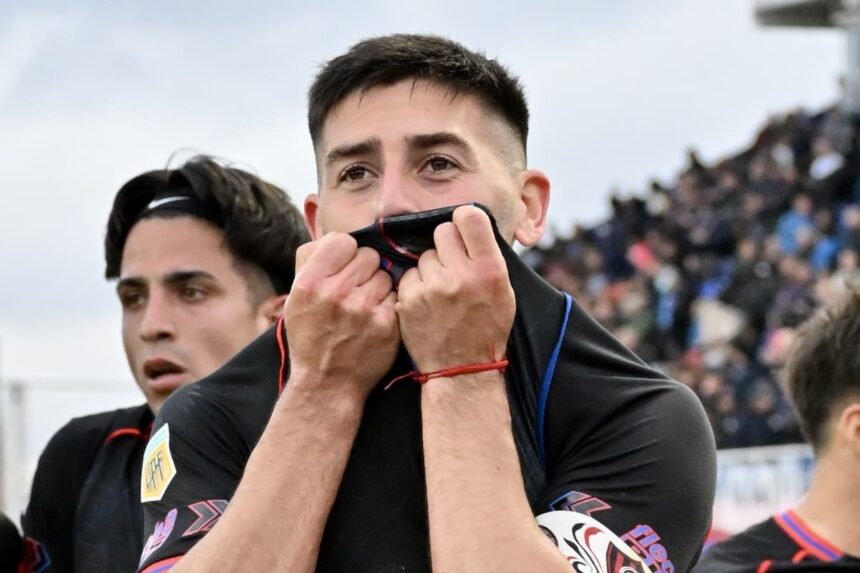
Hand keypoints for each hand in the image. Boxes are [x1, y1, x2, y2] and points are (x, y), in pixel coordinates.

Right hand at [284, 233, 398, 401]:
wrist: (327, 383)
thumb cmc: (311, 336)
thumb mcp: (295, 298)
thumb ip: (312, 262)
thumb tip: (337, 238)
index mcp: (310, 283)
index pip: (342, 241)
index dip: (346, 252)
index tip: (344, 267)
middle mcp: (336, 293)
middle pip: (368, 256)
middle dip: (365, 269)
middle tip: (357, 288)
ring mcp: (364, 309)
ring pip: (385, 275)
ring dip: (378, 286)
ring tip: (365, 305)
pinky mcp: (387, 324)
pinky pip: (396, 296)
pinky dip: (389, 305)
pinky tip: (376, 318)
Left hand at [396, 205, 514, 373]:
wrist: (462, 369)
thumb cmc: (486, 329)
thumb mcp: (504, 291)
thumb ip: (487, 258)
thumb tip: (470, 226)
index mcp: (489, 270)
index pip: (469, 217)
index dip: (464, 220)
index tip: (463, 228)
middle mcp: (461, 275)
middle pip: (443, 231)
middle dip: (447, 244)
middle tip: (452, 264)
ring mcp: (432, 287)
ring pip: (425, 255)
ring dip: (432, 267)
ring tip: (442, 291)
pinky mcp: (409, 299)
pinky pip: (409, 275)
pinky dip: (417, 285)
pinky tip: (427, 303)